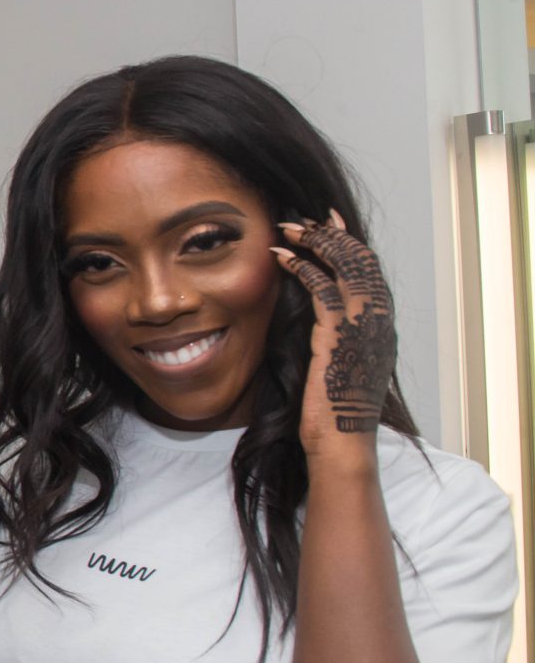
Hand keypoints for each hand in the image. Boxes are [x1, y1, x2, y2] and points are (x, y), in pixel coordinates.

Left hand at [272, 211, 396, 458]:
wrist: (341, 444)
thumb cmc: (333, 416)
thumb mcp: (340, 369)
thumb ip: (335, 341)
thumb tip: (316, 327)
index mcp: (382, 327)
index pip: (371, 272)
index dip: (349, 244)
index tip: (329, 225)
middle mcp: (380, 321)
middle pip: (361, 260)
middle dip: (331, 233)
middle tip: (303, 218)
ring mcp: (364, 326)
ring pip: (345, 266)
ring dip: (315, 242)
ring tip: (286, 229)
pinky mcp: (340, 334)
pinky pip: (323, 288)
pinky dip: (302, 267)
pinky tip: (280, 258)